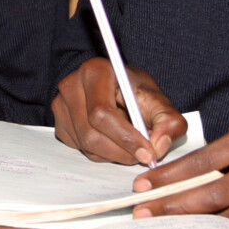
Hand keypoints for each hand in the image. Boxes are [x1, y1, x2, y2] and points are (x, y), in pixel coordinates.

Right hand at [52, 58, 186, 166]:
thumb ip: (169, 122)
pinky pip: (80, 149)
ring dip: (114, 154)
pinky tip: (113, 141)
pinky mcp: (59, 123)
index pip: (102, 113)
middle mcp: (71, 85)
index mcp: (95, 71)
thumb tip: (159, 146)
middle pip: (91, 134)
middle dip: (121, 152)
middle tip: (142, 156)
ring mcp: (60, 105)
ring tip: (131, 145)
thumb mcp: (160, 102)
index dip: (125, 138)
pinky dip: (102, 154)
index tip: (147, 153)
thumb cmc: (136, 93)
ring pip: (86, 145)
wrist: (117, 90)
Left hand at [130, 110, 228, 220]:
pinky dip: (227, 219)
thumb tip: (218, 160)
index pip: (204, 158)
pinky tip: (206, 224)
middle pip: (208, 190)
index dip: (171, 174)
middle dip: (171, 203)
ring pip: (226, 209)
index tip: (145, 182)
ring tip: (163, 223)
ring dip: (193, 216)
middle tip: (141, 211)